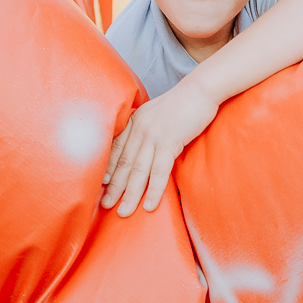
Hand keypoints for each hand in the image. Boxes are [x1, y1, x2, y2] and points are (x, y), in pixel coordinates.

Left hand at [101, 80, 219, 216]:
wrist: (201, 89)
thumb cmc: (183, 103)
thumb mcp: (156, 114)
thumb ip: (146, 129)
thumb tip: (143, 149)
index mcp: (134, 121)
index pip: (115, 149)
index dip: (107, 169)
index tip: (101, 186)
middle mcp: (139, 128)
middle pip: (123, 163)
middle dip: (113, 187)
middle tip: (105, 206)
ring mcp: (153, 135)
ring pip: (138, 170)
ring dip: (130, 194)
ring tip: (124, 212)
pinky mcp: (170, 141)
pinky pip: (159, 170)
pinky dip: (154, 189)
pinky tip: (149, 205)